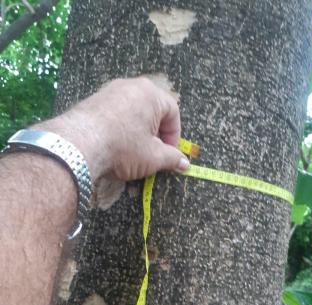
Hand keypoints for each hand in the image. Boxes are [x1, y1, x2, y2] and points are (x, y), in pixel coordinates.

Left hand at [40, 77, 189, 183]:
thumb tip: (185, 164)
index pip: (173, 112)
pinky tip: (115, 148)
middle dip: (155, 135)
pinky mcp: (93, 101)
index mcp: (150, 94)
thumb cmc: (123, 147)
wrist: (78, 145)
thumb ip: (172, 159)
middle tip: (153, 155)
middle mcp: (130, 86)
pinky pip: (115, 115)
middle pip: (152, 110)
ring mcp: (109, 91)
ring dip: (138, 133)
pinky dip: (120, 130)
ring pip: (132, 113)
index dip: (174, 136)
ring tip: (133, 154)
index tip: (170, 154)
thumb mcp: (153, 157)